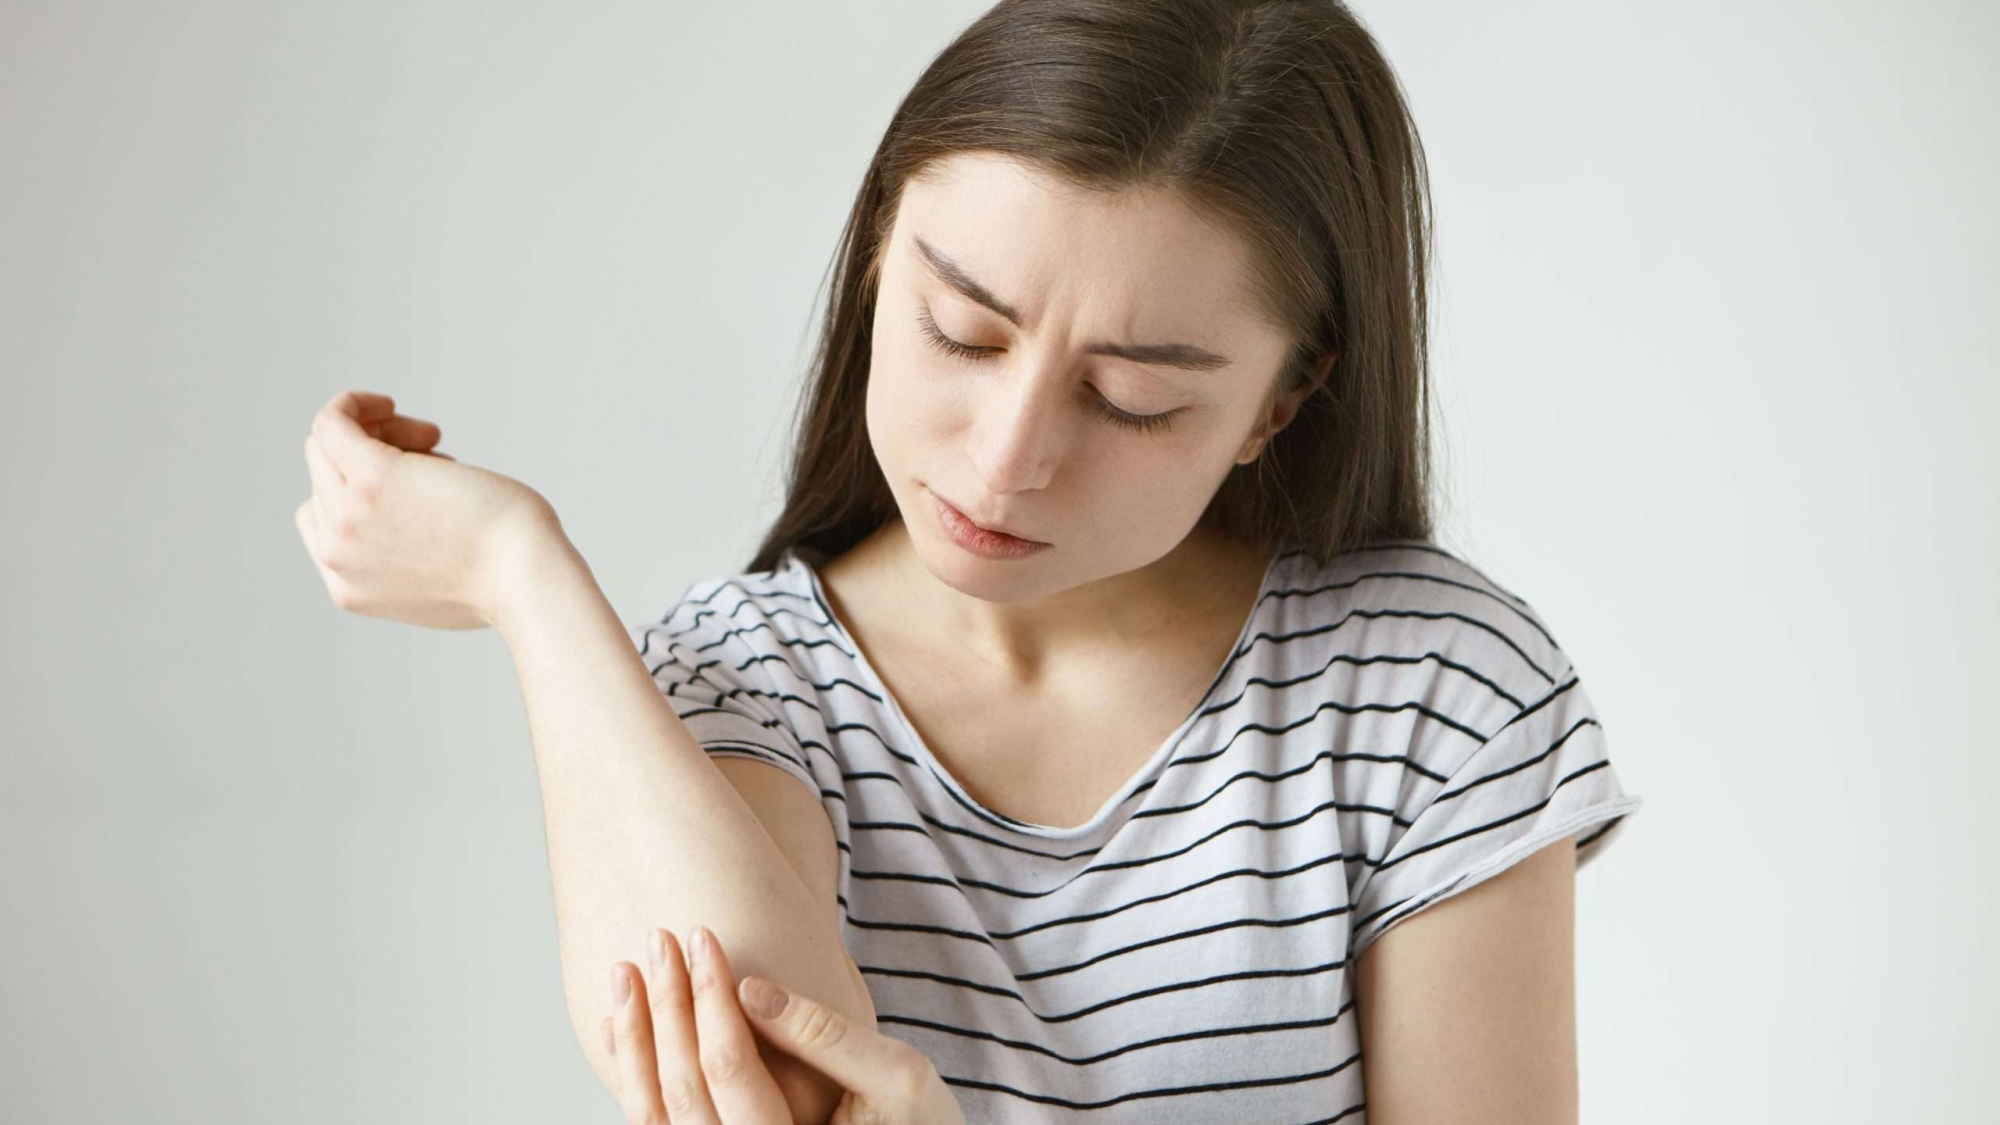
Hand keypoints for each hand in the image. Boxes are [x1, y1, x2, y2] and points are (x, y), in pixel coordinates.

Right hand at [294, 390, 555, 629]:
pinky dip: (354, 404)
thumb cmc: (505, 575)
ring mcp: (347, 515)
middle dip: (377, 455)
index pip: (325, 520)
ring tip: (433, 440)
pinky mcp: (371, 476)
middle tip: (436, 452)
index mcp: (347, 586)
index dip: (364, 490)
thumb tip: (405, 511)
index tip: (419, 483)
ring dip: (379, 432)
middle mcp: (335, 554)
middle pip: (327, 478)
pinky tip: (387, 403)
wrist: (524, 579)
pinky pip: (333, 422)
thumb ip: (402, 559)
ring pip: (328, 447)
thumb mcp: (437, 581)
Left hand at [604, 925, 966, 1124]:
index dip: (711, 996)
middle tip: (658, 937)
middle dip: (665, 1007)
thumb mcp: (897, 1076)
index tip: (703, 934)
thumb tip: (749, 986)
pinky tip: (627, 1027)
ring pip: (654, 1115)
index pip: (729, 1067)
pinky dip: (636, 1075)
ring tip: (626, 972)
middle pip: (680, 1089)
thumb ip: (824, 1035)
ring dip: (636, 1040)